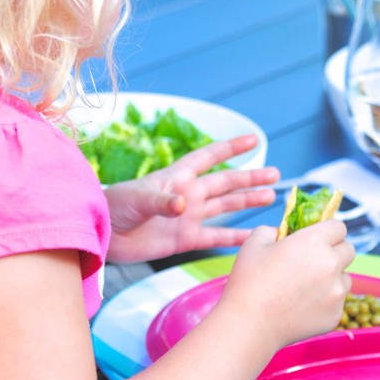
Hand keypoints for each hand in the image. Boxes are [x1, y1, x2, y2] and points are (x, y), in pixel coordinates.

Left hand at [104, 134, 279, 263]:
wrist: (104, 234)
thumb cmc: (116, 206)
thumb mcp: (138, 199)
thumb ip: (162, 201)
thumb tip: (184, 206)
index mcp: (177, 177)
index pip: (209, 157)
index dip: (231, 148)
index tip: (253, 140)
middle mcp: (188, 194)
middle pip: (225, 183)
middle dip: (249, 178)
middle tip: (275, 174)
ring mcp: (188, 217)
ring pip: (225, 207)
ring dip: (246, 202)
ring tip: (271, 197)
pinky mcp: (185, 239)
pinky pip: (215, 237)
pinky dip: (234, 237)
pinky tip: (252, 237)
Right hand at [221, 219, 354, 349]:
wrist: (250, 324)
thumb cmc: (250, 280)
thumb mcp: (254, 243)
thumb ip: (271, 230)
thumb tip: (280, 233)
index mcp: (314, 242)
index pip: (339, 227)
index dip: (328, 230)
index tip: (318, 237)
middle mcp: (331, 265)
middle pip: (348, 251)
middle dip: (334, 252)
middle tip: (313, 260)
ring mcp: (336, 292)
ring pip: (345, 278)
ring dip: (333, 278)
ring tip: (307, 286)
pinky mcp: (335, 315)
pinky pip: (337, 302)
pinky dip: (326, 301)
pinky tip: (303, 305)